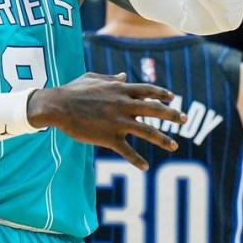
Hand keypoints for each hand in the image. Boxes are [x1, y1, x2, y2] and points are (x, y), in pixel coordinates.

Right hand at [27, 71, 185, 169]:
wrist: (57, 106)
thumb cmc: (72, 90)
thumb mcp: (93, 78)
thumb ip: (111, 78)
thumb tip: (123, 76)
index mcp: (121, 90)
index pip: (148, 91)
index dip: (162, 94)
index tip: (173, 98)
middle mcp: (124, 105)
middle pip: (155, 110)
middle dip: (172, 115)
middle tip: (185, 119)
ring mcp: (118, 122)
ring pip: (147, 131)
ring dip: (163, 139)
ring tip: (175, 146)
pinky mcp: (109, 138)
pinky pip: (127, 151)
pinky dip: (137, 159)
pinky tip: (145, 167)